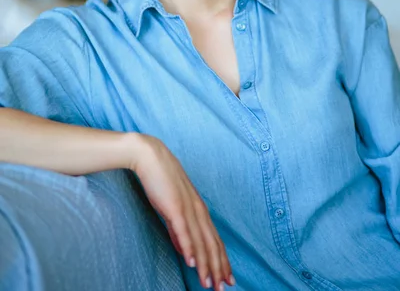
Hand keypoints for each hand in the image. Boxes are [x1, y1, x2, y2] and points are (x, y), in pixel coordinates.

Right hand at [131, 134, 235, 289]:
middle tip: (224, 289)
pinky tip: (192, 263)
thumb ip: (178, 229)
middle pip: (212, 244)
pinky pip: (183, 231)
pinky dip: (189, 248)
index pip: (214, 239)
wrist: (150, 156)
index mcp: (198, 209)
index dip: (222, 260)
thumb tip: (184, 250)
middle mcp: (197, 209)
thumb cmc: (160, 180)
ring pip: (200, 241)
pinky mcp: (174, 206)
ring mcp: (187, 208)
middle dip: (219, 269)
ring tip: (210, 284)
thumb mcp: (172, 207)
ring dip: (206, 265)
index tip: (228, 279)